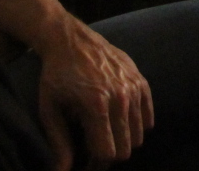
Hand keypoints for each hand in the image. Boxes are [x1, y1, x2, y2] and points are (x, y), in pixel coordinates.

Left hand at [34, 16, 154, 170]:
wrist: (70, 39)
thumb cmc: (56, 76)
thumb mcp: (49, 110)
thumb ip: (59, 144)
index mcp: (96, 105)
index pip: (108, 153)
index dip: (96, 164)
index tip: (85, 163)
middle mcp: (120, 97)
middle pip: (126, 148)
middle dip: (109, 156)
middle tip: (93, 151)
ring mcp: (133, 88)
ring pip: (139, 136)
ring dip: (122, 141)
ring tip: (105, 135)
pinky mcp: (141, 81)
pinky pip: (149, 117)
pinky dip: (137, 126)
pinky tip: (119, 121)